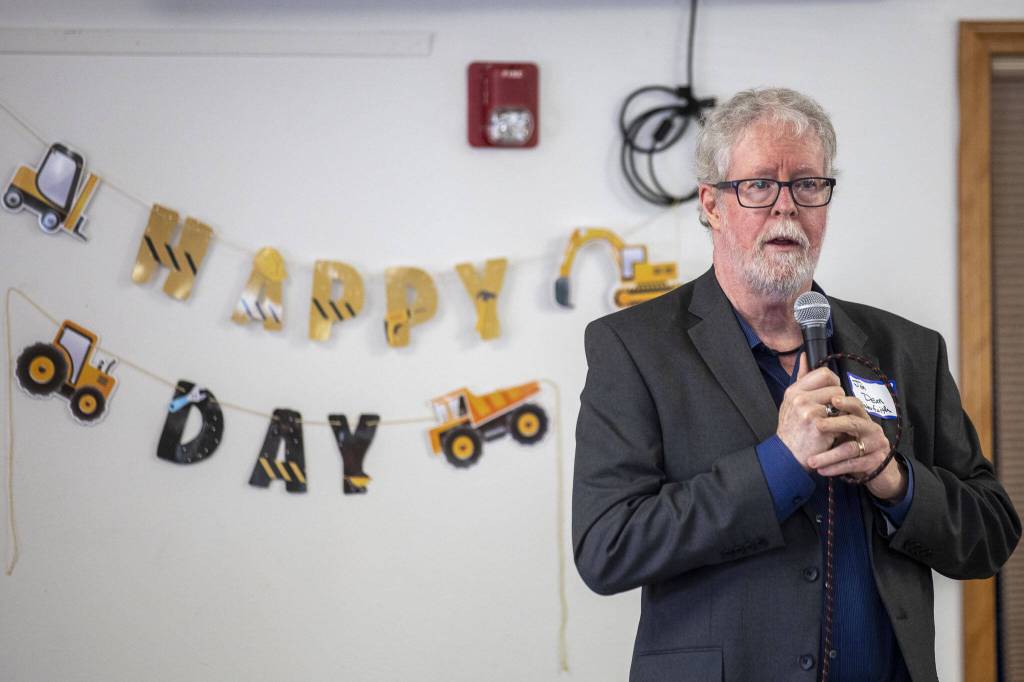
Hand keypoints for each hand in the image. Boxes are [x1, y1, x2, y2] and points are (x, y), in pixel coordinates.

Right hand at [776, 353, 845, 470]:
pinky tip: (832, 433)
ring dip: (840, 412)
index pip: (823, 373)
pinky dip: (840, 426)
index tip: (831, 394)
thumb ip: (801, 379)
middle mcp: (799, 398)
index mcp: (793, 391)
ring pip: (841, 402)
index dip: (833, 382)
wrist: (787, 456)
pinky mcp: (819, 425)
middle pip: (836, 387)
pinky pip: (841, 417)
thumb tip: (805, 355)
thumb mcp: (790, 402)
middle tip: (831, 412)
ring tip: (831, 422)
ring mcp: (809, 411)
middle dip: (838, 399)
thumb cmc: (792, 429)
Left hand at [808, 395, 907, 501]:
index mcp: (863, 419)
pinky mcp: (877, 462)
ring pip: (850, 448)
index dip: (846, 402)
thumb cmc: (855, 448)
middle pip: (853, 423)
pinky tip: (822, 471)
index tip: (832, 399)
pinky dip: (835, 468)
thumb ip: (833, 424)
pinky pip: (853, 464)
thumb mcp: (845, 434)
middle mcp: (871, 429)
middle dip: (834, 424)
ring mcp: (876, 445)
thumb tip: (808, 412)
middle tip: (817, 425)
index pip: (856, 406)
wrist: (879, 473)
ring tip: (811, 461)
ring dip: (828, 456)